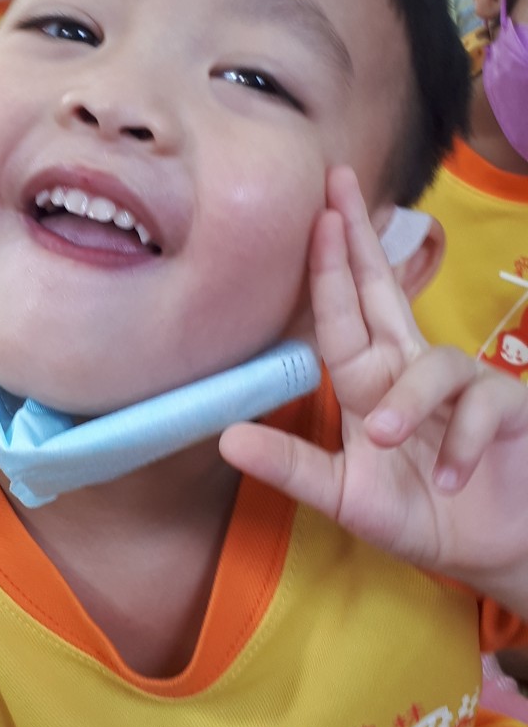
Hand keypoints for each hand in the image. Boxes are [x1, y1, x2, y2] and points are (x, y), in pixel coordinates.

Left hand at [219, 166, 527, 616]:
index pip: (341, 314)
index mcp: (367, 382)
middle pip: (383, 290)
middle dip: (361, 236)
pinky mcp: (504, 406)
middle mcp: (409, 369)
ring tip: (385, 440)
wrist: (490, 547)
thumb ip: (293, 468)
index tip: (316, 212)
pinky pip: (479, 408)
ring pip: (431, 365)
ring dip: (406, 403)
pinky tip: (452, 480)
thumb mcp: (345, 497)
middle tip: (339, 179)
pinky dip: (461, 448)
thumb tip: (226, 439)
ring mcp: (460, 383)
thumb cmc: (419, 514)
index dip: (329, 265)